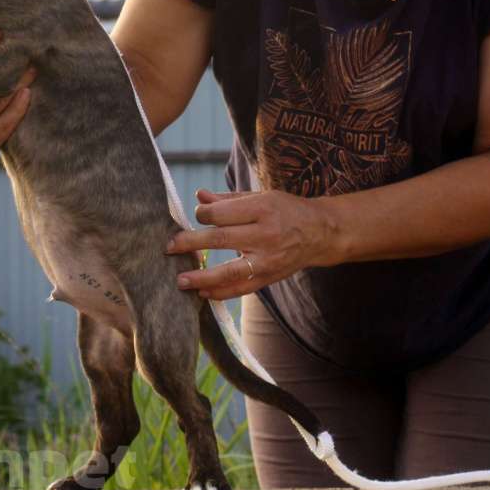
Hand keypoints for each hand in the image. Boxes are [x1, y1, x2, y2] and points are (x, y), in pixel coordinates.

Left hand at [165, 189, 337, 299]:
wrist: (321, 233)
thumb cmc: (285, 210)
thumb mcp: (260, 197)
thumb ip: (227, 200)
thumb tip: (198, 196)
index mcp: (262, 209)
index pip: (221, 214)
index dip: (202, 215)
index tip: (196, 216)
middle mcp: (266, 235)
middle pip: (220, 240)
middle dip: (190, 243)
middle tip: (168, 247)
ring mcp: (269, 260)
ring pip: (230, 271)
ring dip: (202, 277)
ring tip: (181, 281)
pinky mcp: (270, 278)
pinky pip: (242, 289)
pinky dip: (221, 293)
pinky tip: (203, 293)